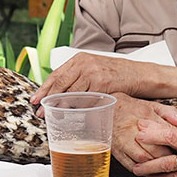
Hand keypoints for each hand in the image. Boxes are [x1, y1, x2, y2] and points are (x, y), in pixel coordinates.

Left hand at [31, 53, 170, 103]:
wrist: (141, 74)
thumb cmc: (118, 75)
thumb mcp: (96, 70)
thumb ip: (79, 78)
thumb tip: (60, 93)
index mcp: (80, 59)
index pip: (57, 74)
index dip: (44, 88)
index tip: (35, 100)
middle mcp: (84, 63)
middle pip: (60, 83)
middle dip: (48, 99)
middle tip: (39, 112)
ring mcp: (93, 73)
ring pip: (71, 93)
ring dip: (60, 107)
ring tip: (52, 116)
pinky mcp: (103, 84)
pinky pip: (86, 99)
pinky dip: (78, 109)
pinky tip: (72, 117)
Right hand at [107, 94, 175, 171]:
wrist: (101, 107)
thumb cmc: (127, 107)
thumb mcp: (149, 104)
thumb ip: (167, 112)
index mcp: (144, 114)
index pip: (166, 133)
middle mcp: (133, 128)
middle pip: (155, 149)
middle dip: (168, 157)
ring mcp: (122, 141)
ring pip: (144, 159)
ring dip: (156, 165)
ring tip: (166, 167)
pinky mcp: (115, 151)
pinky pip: (131, 165)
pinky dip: (142, 170)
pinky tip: (149, 169)